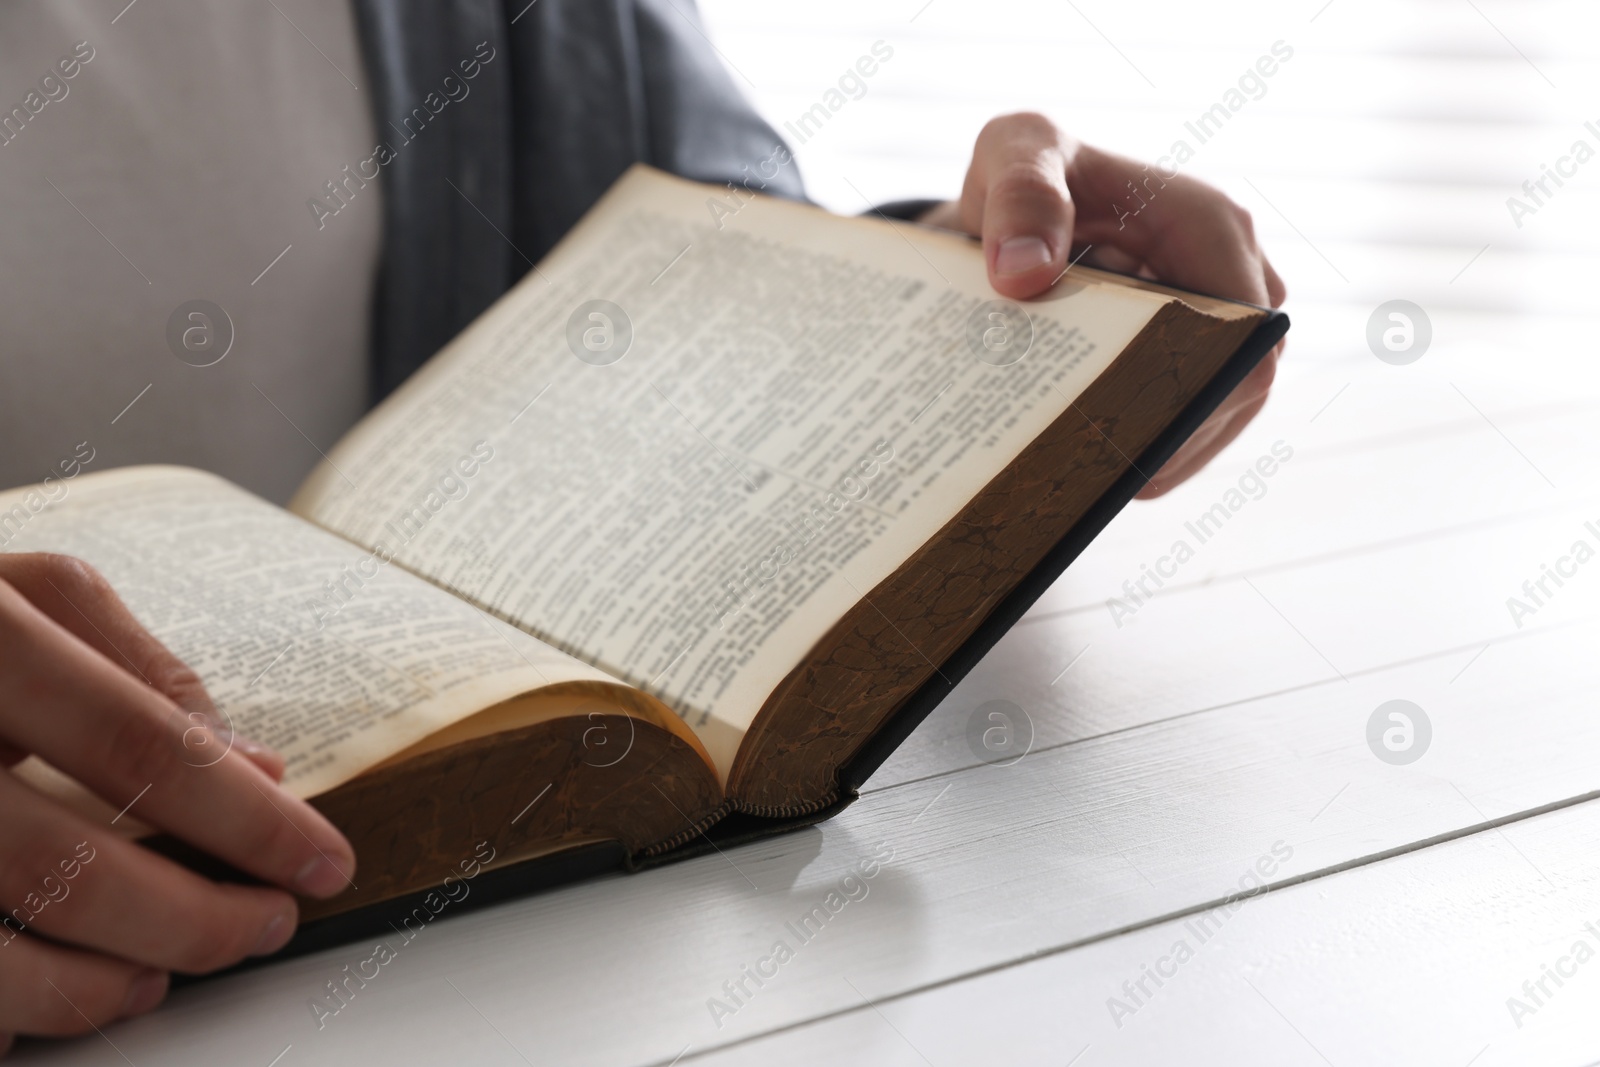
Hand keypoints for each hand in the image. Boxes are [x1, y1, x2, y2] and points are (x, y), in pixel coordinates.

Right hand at [0, 553, 355, 1052]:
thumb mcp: (20, 593)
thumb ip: (139, 668)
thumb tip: (257, 769)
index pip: (139, 744)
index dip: (247, 819)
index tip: (325, 863)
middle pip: (62, 865)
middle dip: (188, 917)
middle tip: (265, 927)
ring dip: (86, 986)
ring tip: (158, 979)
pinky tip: (41, 1006)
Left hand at [922, 112, 1286, 496]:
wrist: (1018, 202)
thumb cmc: (1026, 170)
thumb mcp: (1011, 153)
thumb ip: (1019, 196)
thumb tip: (1024, 276)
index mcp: (1210, 222)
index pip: (1245, 328)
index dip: (1204, 392)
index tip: (1135, 443)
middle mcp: (1234, 270)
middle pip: (1240, 382)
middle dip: (1179, 435)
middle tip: (1104, 484)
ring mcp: (1222, 315)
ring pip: (1222, 407)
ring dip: (1166, 450)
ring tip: (1097, 488)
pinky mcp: (1196, 347)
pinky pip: (1195, 409)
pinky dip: (1155, 443)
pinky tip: (1104, 476)